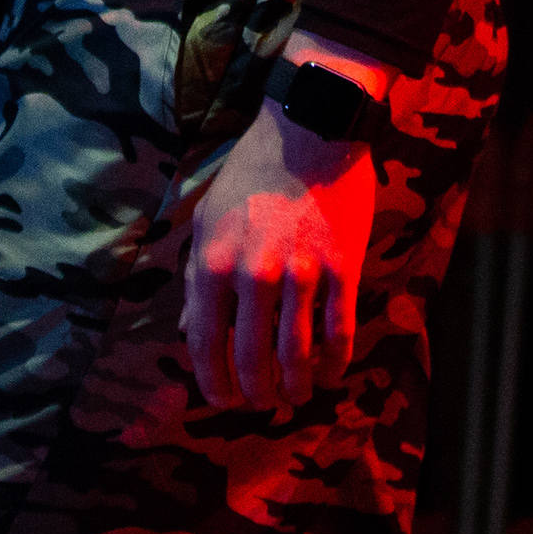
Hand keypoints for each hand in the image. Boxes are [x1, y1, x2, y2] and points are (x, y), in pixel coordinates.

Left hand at [181, 58, 381, 414]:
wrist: (310, 130)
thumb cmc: (252, 173)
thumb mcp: (207, 218)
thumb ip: (198, 276)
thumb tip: (191, 330)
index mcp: (213, 262)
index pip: (206, 343)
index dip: (214, 382)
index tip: (224, 400)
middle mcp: (254, 274)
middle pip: (252, 359)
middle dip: (256, 393)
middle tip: (263, 403)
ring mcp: (301, 272)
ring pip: (297, 355)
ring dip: (296, 387)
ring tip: (297, 396)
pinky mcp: (341, 268)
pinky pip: (339, 332)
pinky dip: (334, 364)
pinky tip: (331, 374)